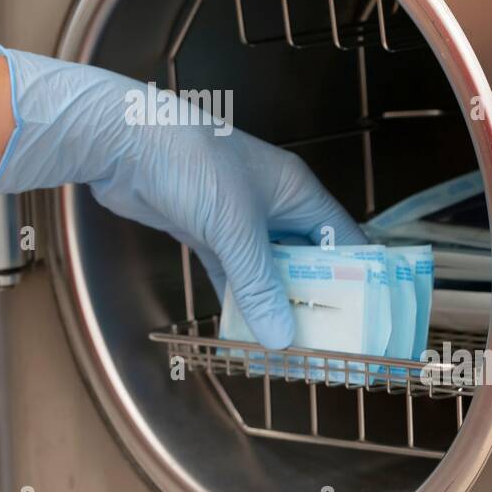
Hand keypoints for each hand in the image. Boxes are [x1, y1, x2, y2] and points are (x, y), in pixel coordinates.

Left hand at [0, 47, 363, 348]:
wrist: (125, 142)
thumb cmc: (191, 164)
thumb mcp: (234, 226)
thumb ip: (259, 283)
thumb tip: (283, 337)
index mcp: (295, 192)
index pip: (343, 239)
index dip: (358, 277)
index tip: (367, 318)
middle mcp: (272, 206)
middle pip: (306, 260)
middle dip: (314, 300)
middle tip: (325, 345)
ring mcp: (237, 220)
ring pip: (267, 270)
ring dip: (274, 304)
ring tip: (289, 348)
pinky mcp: (205, 232)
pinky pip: (232, 273)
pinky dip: (239, 299)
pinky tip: (246, 330)